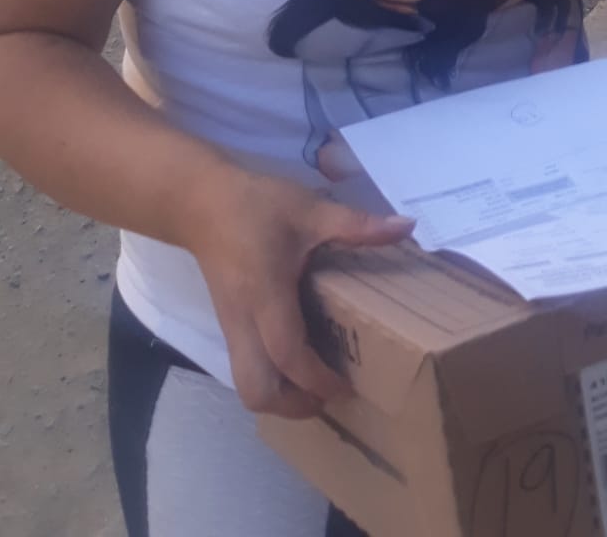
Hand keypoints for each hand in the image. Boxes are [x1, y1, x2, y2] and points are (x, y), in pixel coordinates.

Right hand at [184, 166, 412, 417]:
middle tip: (330, 393)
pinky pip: (245, 368)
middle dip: (294, 405)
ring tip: (317, 385)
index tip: (349, 386)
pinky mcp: (227, 325)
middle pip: (257, 390)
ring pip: (247, 386)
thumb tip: (407, 226)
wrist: (199, 202)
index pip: (288, 354)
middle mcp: (244, 321)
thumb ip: (356, 224)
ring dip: (281, 397)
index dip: (318, 379)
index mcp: (266, 294)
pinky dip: (271, 378)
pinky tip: (297, 361)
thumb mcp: (309, 209)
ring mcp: (230, 327)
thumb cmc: (255, 205)